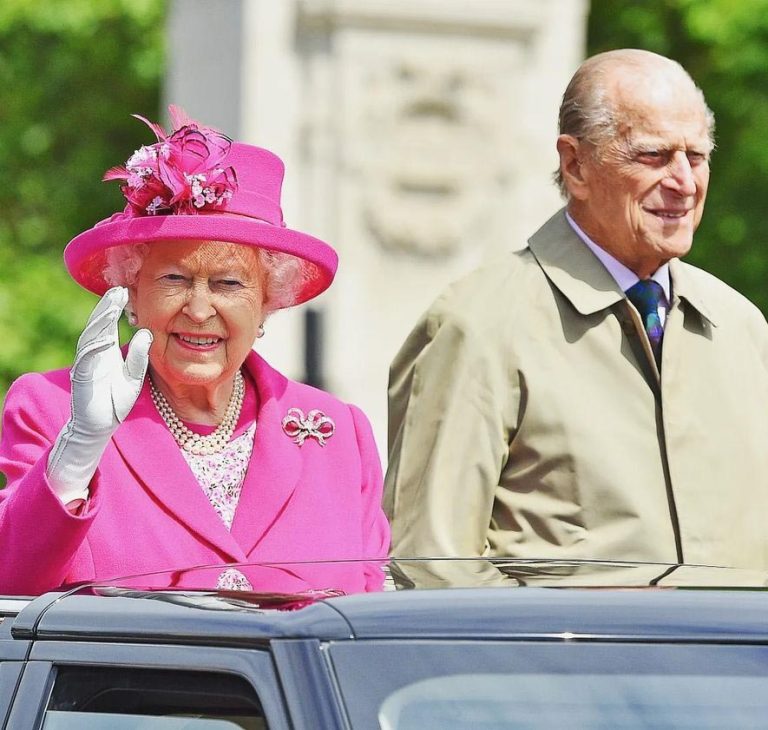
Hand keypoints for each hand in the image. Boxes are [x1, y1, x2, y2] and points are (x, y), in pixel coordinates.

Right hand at [69, 286, 151, 435]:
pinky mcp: (81, 377)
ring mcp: (86, 364)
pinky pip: (86, 359)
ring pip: (90, 337)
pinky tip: (102, 335)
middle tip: (118, 290)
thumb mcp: (134, 376)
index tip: (125, 291)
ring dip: (100, 321)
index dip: (115, 308)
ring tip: (110, 306)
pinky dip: (93, 347)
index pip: (109, 325)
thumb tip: (145, 333)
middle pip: (98, 325)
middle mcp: (94, 354)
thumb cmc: (115, 401)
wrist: (100, 426)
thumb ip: (138, 356)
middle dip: (106, 307)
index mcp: (105, 351)